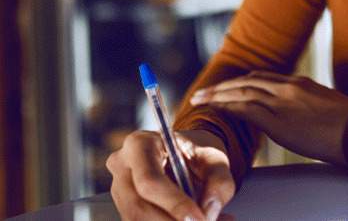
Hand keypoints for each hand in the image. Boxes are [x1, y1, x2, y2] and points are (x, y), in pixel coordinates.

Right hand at [107, 129, 234, 220]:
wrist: (185, 154)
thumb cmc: (196, 152)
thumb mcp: (215, 157)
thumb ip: (219, 181)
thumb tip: (209, 212)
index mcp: (140, 144)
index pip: (149, 180)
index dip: (174, 204)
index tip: (198, 218)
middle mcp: (122, 167)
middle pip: (138, 208)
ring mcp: (119, 190)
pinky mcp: (124, 208)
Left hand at [189, 71, 347, 164]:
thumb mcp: (326, 103)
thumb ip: (307, 103)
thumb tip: (299, 112)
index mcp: (299, 83)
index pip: (262, 77)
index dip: (240, 82)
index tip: (226, 87)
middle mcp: (288, 87)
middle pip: (246, 81)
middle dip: (222, 86)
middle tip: (204, 92)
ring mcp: (283, 102)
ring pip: (241, 92)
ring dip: (218, 95)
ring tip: (201, 99)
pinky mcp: (279, 120)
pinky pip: (246, 110)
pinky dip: (228, 108)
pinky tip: (217, 110)